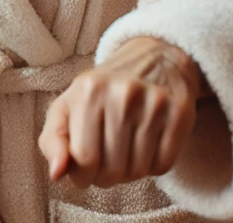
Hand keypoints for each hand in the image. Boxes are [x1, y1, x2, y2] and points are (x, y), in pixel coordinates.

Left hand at [37, 37, 201, 188]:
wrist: (151, 58)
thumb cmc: (101, 91)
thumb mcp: (67, 107)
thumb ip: (52, 141)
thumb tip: (55, 174)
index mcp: (88, 90)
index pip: (83, 159)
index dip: (82, 174)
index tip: (86, 166)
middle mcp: (122, 93)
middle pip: (112, 169)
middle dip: (107, 175)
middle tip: (108, 156)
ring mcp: (154, 101)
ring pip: (138, 171)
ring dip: (131, 171)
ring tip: (127, 147)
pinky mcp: (180, 112)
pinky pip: (163, 166)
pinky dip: (153, 165)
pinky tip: (148, 143)